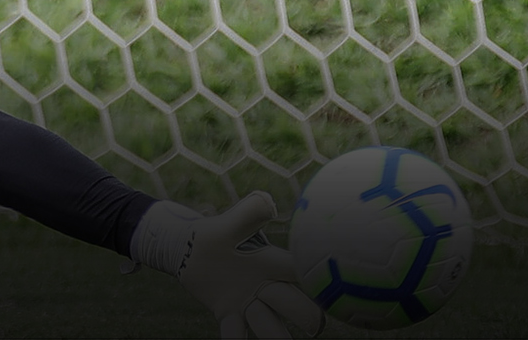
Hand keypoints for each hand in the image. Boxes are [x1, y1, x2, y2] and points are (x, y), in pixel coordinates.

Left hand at [132, 192, 324, 338]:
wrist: (187, 248)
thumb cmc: (216, 233)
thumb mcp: (232, 221)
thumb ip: (250, 211)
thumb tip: (267, 202)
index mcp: (272, 263)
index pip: (301, 271)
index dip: (319, 279)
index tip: (339, 290)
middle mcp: (267, 286)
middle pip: (293, 304)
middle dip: (307, 315)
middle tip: (316, 326)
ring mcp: (249, 303)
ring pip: (270, 325)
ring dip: (278, 337)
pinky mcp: (228, 314)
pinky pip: (235, 333)